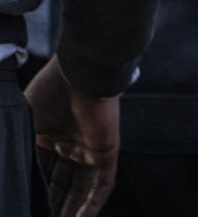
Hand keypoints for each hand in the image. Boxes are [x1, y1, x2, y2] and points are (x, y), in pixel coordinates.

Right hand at [26, 57, 118, 216]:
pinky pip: (102, 184)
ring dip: (72, 210)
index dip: (35, 192)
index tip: (25, 208)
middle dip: (55, 206)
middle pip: (62, 185)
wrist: (77, 74)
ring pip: (82, 190)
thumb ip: (17, 145)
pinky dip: (92, 204)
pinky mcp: (107, 152)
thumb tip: (6, 164)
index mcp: (50, 137)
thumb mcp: (24, 123)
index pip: (42, 173)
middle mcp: (71, 145)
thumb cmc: (48, 92)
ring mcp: (90, 149)